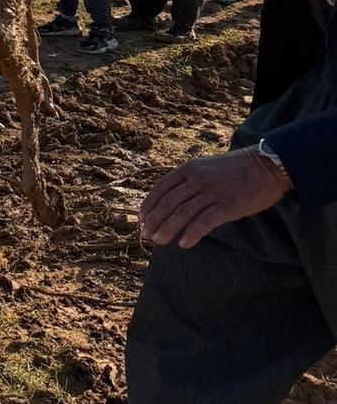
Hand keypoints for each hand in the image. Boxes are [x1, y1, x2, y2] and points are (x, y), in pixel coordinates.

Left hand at [138, 147, 290, 248]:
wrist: (267, 165)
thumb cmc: (236, 170)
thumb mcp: (206, 168)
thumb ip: (189, 182)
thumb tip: (171, 203)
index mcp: (189, 169)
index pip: (161, 188)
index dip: (149, 205)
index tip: (141, 220)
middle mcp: (197, 178)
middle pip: (169, 202)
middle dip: (154, 220)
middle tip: (147, 235)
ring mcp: (213, 191)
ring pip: (183, 212)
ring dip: (168, 228)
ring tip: (159, 241)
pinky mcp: (229, 204)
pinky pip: (205, 220)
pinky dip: (193, 232)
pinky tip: (184, 243)